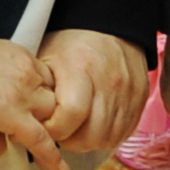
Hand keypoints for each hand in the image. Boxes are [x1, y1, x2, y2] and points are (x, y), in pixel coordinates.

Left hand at [41, 29, 146, 158]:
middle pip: (90, 135)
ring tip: (77, 129)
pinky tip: (94, 126)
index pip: (70, 116)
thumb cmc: (71, 44)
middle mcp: (109, 82)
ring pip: (107, 139)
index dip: (53, 128)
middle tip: (60, 131)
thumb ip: (39, 91)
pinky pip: (123, 134)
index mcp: (81, 67)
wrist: (109, 28)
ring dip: (88, 141)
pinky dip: (106, 136)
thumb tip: (30, 123)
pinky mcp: (140, 100)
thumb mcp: (47, 58)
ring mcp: (128, 92)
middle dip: (70, 140)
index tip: (45, 124)